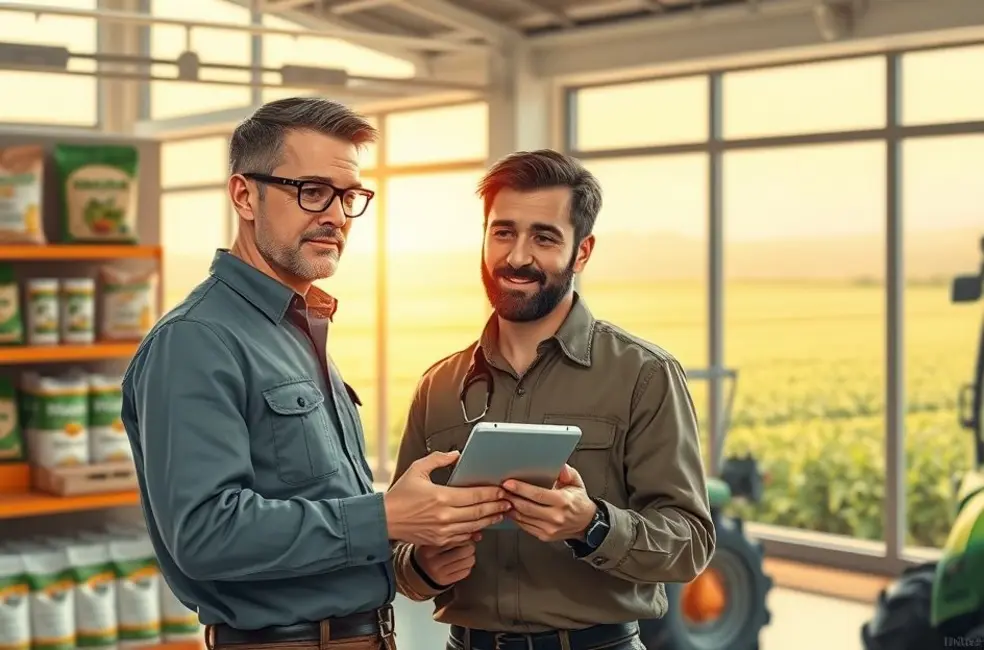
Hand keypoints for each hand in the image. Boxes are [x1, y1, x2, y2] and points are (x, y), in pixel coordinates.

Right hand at [385, 450, 511, 546]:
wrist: (384, 520)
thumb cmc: (399, 496)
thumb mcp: (417, 470)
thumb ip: (438, 460)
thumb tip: (456, 455)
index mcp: (441, 497)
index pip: (474, 495)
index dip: (491, 493)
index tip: (501, 490)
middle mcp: (444, 516)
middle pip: (478, 512)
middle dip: (496, 506)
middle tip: (508, 502)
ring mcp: (443, 531)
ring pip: (474, 526)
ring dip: (489, 519)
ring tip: (501, 513)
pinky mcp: (440, 540)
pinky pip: (464, 537)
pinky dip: (475, 532)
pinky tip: (483, 527)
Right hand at [414, 540, 478, 586]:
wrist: (419, 572)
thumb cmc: (431, 551)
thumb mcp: (436, 540)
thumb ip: (456, 534)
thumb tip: (478, 535)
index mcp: (429, 547)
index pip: (455, 538)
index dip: (465, 535)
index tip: (465, 535)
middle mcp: (433, 560)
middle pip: (463, 550)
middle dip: (470, 546)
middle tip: (467, 544)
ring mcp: (439, 572)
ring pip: (467, 561)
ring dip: (471, 556)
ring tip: (466, 554)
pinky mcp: (445, 581)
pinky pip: (465, 572)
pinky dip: (468, 566)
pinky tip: (462, 563)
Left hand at [502, 465, 595, 542]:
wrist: (586, 524)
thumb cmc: (579, 501)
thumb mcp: (576, 482)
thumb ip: (567, 473)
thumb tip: (559, 466)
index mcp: (563, 501)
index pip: (538, 495)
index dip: (521, 489)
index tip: (509, 483)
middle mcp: (556, 517)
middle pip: (527, 507)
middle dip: (511, 497)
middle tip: (501, 489)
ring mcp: (549, 529)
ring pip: (523, 518)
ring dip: (511, 508)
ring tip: (503, 498)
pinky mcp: (544, 536)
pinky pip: (525, 526)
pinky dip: (515, 518)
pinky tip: (511, 510)